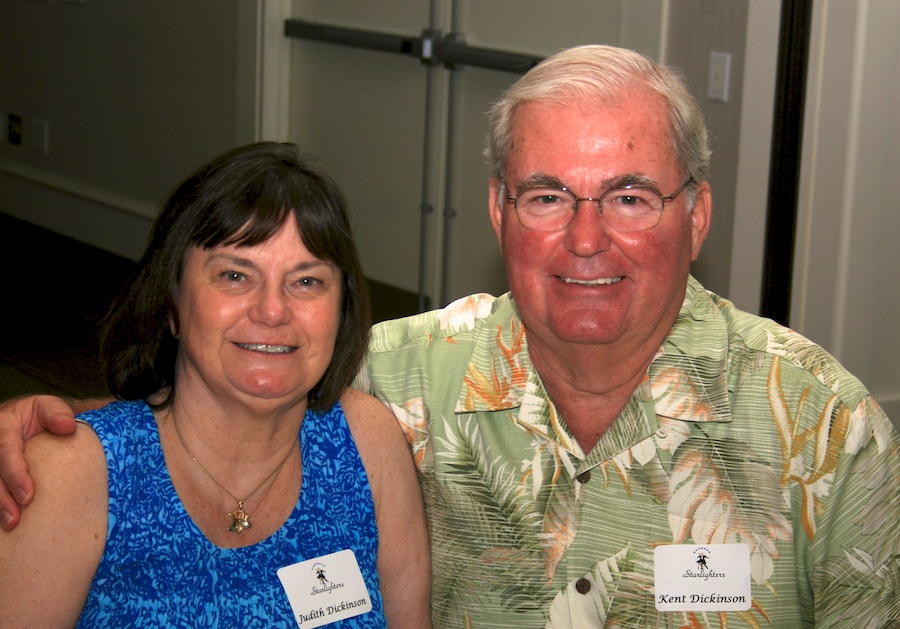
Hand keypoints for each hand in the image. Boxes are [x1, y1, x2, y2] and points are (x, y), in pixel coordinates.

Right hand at [0, 395, 76, 529]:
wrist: (22, 419)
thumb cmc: (38, 415)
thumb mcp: (47, 406)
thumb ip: (56, 413)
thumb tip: (68, 427)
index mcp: (3, 426)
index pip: (5, 452)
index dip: (15, 475)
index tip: (28, 496)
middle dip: (2, 498)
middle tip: (15, 519)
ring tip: (10, 524)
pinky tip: (3, 522)